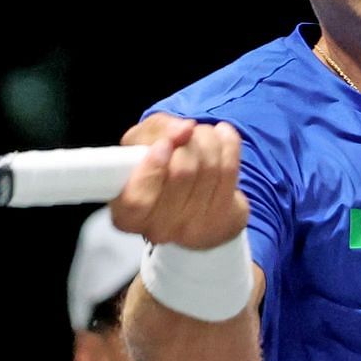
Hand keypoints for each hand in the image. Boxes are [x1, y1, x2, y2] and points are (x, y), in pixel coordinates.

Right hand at [111, 114, 248, 250]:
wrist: (191, 196)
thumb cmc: (158, 167)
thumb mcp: (141, 142)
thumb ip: (156, 131)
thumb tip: (183, 130)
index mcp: (128, 214)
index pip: (137, 200)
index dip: (153, 168)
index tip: (163, 144)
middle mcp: (160, 229)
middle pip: (182, 173)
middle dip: (187, 140)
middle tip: (186, 134)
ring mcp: (195, 230)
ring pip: (211, 167)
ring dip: (208, 139)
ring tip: (202, 136)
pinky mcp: (225, 221)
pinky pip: (232, 170)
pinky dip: (229, 144)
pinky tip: (222, 138)